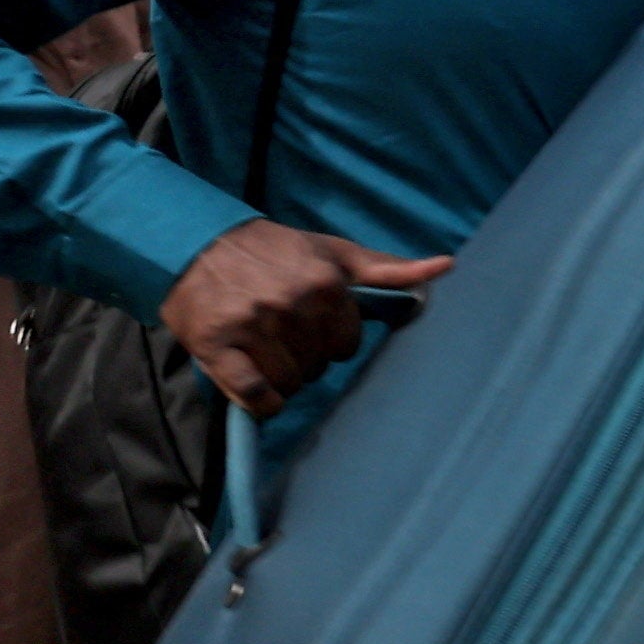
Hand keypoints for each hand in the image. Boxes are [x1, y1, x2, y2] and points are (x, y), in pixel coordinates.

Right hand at [164, 220, 452, 413]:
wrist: (196, 242)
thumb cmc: (273, 250)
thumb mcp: (333, 251)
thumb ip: (388, 267)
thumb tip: (447, 267)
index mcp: (325, 284)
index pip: (347, 345)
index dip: (331, 342)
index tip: (311, 328)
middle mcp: (291, 305)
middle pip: (318, 365)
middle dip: (305, 359)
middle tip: (283, 339)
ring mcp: (252, 326)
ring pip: (290, 382)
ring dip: (283, 379)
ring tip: (265, 354)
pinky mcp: (216, 345)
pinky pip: (254, 394)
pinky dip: (262, 402)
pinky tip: (261, 392)